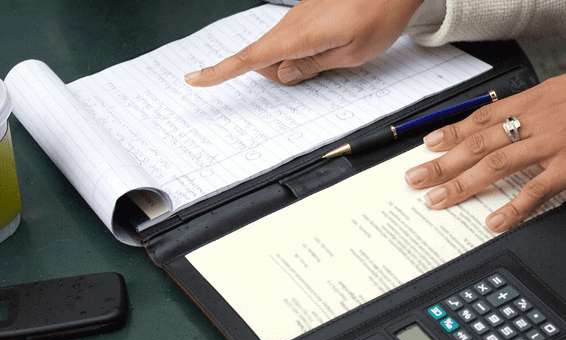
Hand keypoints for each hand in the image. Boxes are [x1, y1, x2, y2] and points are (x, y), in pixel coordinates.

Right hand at [185, 0, 422, 86]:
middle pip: (264, 58)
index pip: (249, 58)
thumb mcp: (350, 54)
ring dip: (295, 62)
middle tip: (314, 72)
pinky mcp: (309, 13)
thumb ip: (312, 67)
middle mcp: (293, 23)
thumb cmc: (379, 14)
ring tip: (331, 56)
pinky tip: (331, 45)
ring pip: (281, 49)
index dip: (220, 72)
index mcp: (298, 36)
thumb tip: (281, 75)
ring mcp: (300, 16)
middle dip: (278, 73)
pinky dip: (303, 50)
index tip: (196, 79)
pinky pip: (295, 38)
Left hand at [405, 74, 565, 232]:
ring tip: (438, 200)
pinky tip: (492, 222)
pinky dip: (513, 207)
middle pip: (477, 144)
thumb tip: (486, 127)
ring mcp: (552, 145)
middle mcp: (535, 121)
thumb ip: (522, 110)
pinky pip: (538, 189)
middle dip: (442, 163)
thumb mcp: (554, 94)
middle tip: (415, 179)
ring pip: (496, 164)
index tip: (425, 146)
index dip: (449, 133)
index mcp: (530, 103)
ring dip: (463, 183)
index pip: (479, 119)